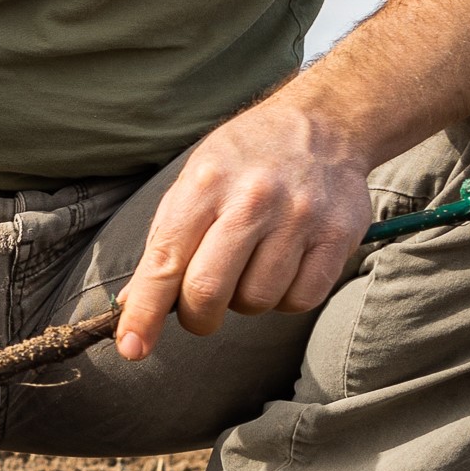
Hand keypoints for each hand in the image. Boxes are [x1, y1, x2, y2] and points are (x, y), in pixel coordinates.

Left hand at [115, 93, 374, 359]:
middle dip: (197, 317)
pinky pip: (301, 299)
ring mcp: (298, 217)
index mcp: (205, 183)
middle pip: (208, 292)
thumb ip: (166, 240)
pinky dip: (286, 298)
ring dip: (246, 301)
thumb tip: (134, 302)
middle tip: (201, 309)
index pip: (165, 261)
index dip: (145, 312)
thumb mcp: (196, 180)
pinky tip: (284, 268)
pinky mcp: (337, 235)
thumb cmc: (246, 159)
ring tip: (252, 268)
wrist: (324, 123)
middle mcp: (252, 199)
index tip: (132, 347)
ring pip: (257, 302)